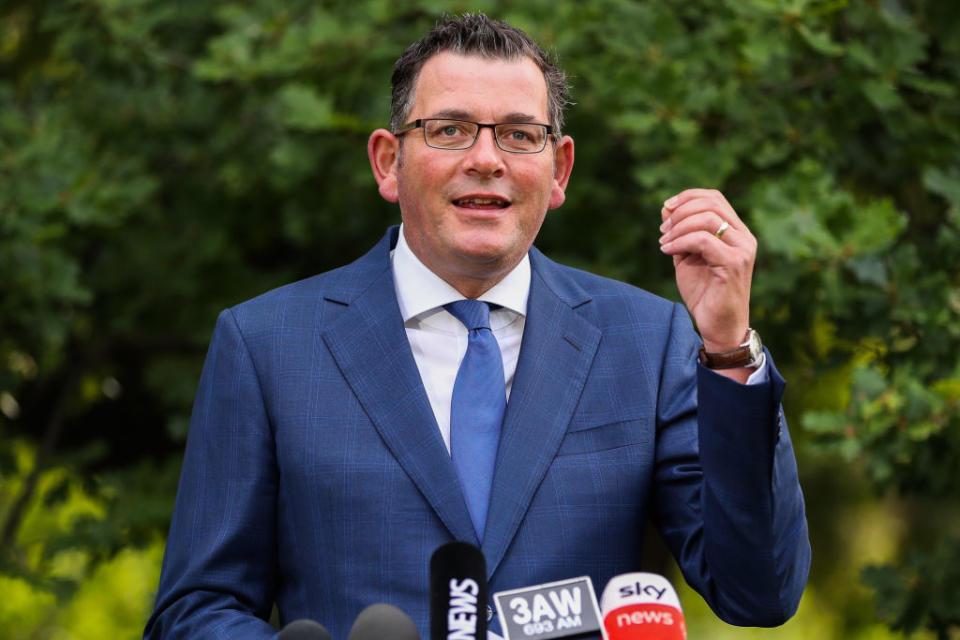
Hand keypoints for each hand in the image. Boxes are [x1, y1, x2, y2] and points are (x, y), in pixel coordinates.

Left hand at [659, 188, 755, 355]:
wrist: (717, 326)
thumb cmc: (704, 293)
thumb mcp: (687, 257)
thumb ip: (680, 233)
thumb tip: (666, 207)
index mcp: (736, 232)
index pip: (715, 198)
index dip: (688, 196)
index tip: (666, 208)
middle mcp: (744, 237)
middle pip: (711, 204)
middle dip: (680, 211)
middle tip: (662, 230)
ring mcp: (742, 250)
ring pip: (707, 219)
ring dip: (678, 227)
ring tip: (663, 242)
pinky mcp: (734, 264)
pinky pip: (703, 241)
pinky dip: (680, 242)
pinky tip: (667, 251)